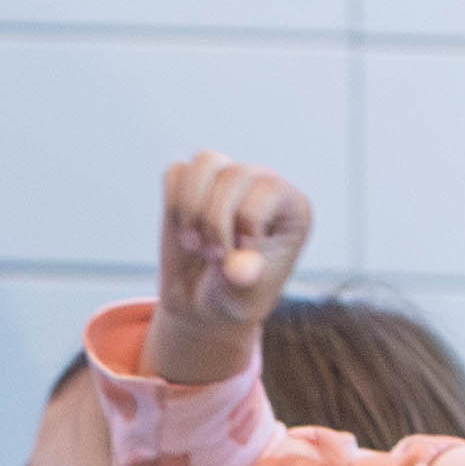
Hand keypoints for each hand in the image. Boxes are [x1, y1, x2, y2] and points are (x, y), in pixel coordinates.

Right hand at [147, 153, 315, 383]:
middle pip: (234, 175)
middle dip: (214, 221)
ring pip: (206, 162)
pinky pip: (176, 172)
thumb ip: (244, 281)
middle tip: (212, 256)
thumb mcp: (245, 297)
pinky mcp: (193, 185)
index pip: (269, 188)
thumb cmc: (236, 298)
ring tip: (195, 242)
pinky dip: (173, 202)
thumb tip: (239, 268)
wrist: (204, 303)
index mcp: (291, 207)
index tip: (239, 256)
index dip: (246, 222)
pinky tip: (183, 230)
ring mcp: (227, 181)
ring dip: (191, 207)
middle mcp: (262, 186)